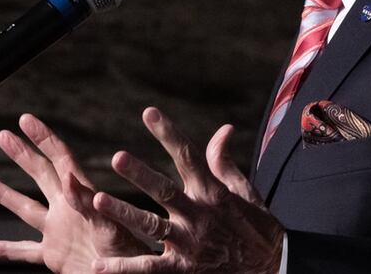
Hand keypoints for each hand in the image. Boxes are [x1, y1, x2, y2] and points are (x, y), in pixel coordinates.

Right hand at [0, 113, 146, 272]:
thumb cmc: (129, 254)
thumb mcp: (109, 226)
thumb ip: (87, 203)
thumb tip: (68, 175)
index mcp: (83, 197)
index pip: (61, 160)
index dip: (43, 138)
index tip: (26, 119)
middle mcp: (67, 210)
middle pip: (40, 175)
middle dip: (21, 155)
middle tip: (2, 135)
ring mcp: (58, 231)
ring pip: (25, 209)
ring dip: (4, 194)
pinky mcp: (54, 256)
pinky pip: (23, 251)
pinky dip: (5, 249)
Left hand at [89, 107, 284, 273]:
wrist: (273, 269)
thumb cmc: (257, 228)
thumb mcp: (245, 192)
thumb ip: (225, 163)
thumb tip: (223, 129)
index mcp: (213, 192)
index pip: (189, 156)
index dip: (169, 133)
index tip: (149, 112)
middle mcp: (199, 214)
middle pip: (164, 189)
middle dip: (140, 173)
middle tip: (117, 157)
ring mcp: (189, 243)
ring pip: (150, 225)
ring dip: (123, 212)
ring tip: (97, 200)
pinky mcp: (184, 269)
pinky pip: (149, 268)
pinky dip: (123, 268)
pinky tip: (98, 265)